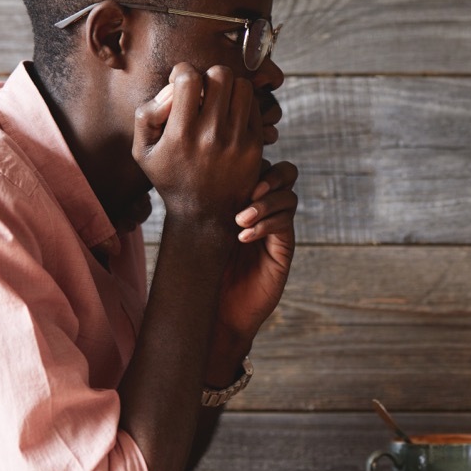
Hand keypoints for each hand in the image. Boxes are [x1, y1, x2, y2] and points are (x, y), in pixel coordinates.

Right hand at [132, 63, 265, 223]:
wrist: (205, 214)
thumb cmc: (171, 177)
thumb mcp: (144, 152)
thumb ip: (147, 115)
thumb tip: (171, 89)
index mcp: (180, 134)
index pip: (189, 78)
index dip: (183, 72)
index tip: (181, 83)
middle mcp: (211, 135)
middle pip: (220, 75)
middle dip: (209, 75)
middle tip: (203, 90)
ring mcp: (236, 140)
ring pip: (242, 86)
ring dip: (229, 86)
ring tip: (219, 99)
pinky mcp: (255, 145)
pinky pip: (254, 106)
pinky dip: (242, 104)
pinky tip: (231, 115)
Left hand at [211, 160, 298, 360]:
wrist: (216, 309)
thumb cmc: (201, 267)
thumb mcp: (196, 229)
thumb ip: (200, 200)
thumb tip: (182, 167)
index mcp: (245, 195)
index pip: (259, 163)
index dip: (251, 160)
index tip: (227, 170)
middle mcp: (265, 207)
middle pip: (285, 172)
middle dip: (270, 175)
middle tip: (250, 190)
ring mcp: (277, 227)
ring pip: (289, 197)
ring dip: (265, 203)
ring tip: (240, 220)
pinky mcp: (283, 248)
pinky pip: (285, 224)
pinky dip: (266, 225)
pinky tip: (243, 237)